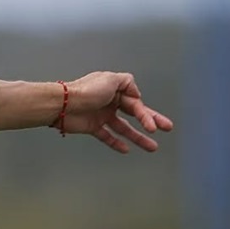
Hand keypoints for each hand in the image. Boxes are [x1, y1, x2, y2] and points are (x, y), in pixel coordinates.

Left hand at [59, 72, 173, 152]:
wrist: (63, 104)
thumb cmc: (86, 91)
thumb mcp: (110, 79)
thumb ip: (126, 82)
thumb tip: (136, 92)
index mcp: (114, 89)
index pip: (136, 102)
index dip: (146, 115)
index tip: (153, 125)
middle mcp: (109, 101)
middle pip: (133, 113)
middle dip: (150, 122)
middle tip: (166, 129)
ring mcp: (101, 114)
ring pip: (124, 127)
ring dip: (138, 137)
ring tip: (153, 147)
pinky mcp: (92, 126)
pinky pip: (107, 136)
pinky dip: (116, 142)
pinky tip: (126, 149)